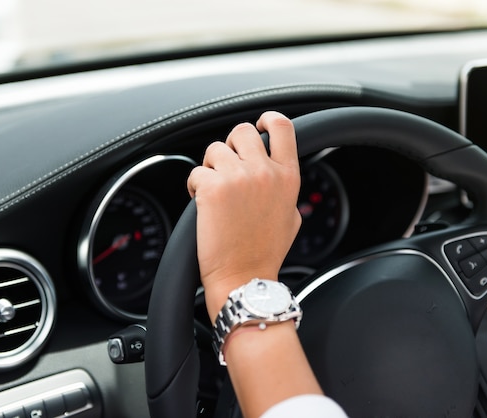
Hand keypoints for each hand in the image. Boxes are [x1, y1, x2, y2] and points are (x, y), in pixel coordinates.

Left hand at [187, 111, 300, 320]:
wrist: (244, 278)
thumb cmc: (265, 253)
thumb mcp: (291, 216)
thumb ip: (285, 187)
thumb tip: (278, 171)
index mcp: (288, 176)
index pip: (282, 127)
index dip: (267, 119)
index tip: (258, 123)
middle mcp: (265, 172)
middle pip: (242, 131)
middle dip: (231, 146)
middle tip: (226, 168)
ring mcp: (238, 178)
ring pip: (214, 150)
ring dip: (210, 168)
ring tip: (214, 194)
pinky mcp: (212, 188)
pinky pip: (195, 172)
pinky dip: (195, 187)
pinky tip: (202, 206)